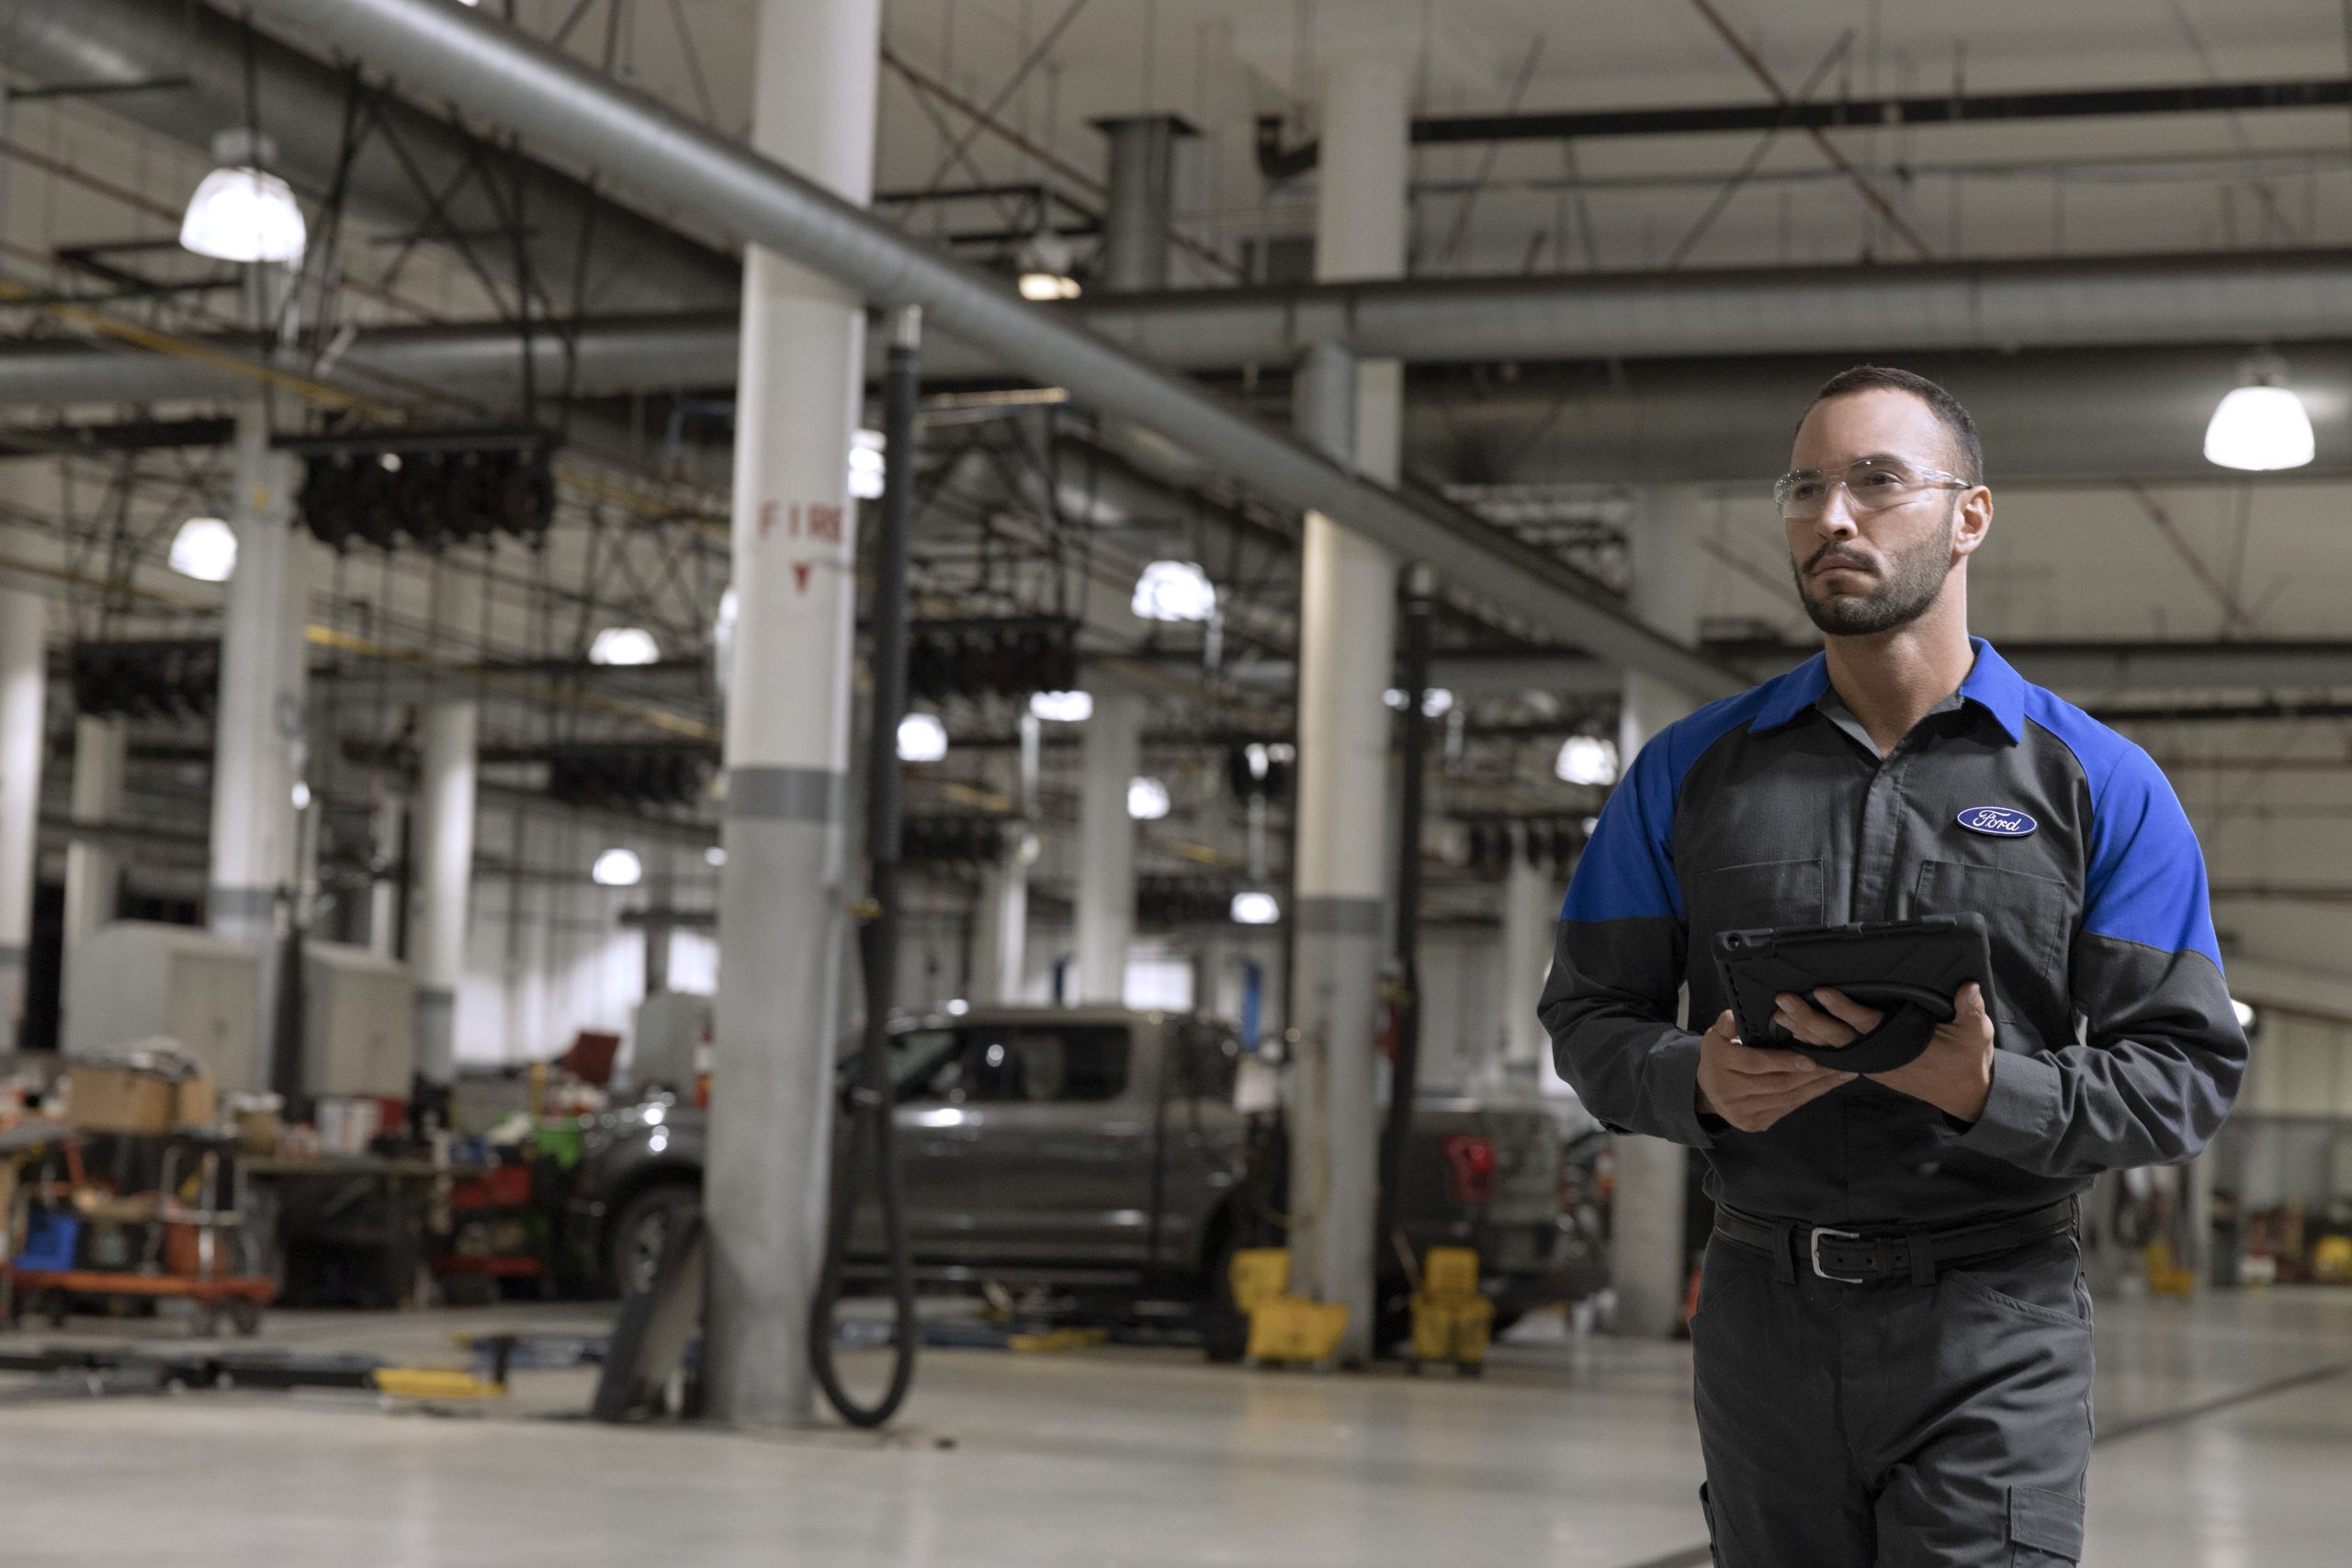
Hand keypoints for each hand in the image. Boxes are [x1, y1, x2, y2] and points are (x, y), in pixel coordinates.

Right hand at [1694, 1009, 1855, 1132]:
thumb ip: (1727, 1024)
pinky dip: (1808, 1097)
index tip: (1811, 1059)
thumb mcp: (1717, 1034)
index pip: (1756, 1063)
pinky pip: (1787, 1109)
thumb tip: (1733, 1017)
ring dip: (1815, 1087)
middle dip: (1810, 1074)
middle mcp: (1728, 1091)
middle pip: (1776, 1083)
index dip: (1785, 1061)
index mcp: (1719, 1063)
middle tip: (1836, 1063)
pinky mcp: (1753, 1123)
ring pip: (1786, 1098)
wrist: (1709, 1090)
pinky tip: (1824, 1086)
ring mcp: (1741, 1111)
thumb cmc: (1721, 1056)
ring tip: (1838, 1074)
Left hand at [1774, 984, 1996, 1123]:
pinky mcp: (1869, 1063)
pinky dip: (1814, 1043)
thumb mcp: (1975, 1033)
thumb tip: (1968, 987)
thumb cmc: (1967, 1059)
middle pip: (1837, 1035)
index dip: (1843, 1008)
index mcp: (1899, 1044)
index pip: (1866, 1023)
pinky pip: (1836, 1053)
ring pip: (1831, 1045)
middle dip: (1808, 1017)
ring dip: (1804, 1029)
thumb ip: (1969, 1010)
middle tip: (1784, 1000)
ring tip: (1779, 1014)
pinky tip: (1795, 1032)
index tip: (1822, 993)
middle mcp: (1879, 1055)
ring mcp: (1871, 1062)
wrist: (1963, 1092)